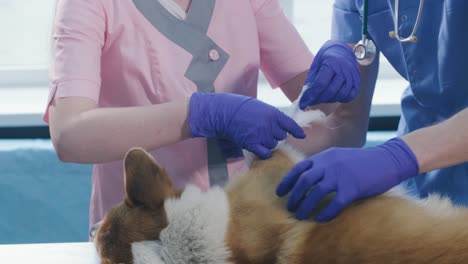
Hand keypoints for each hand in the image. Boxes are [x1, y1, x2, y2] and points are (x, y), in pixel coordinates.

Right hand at [189, 92, 305, 158]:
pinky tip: (260, 149)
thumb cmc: (241, 107)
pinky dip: (264, 153)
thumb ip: (272, 116)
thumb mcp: (260, 107)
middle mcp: (270, 125)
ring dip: (268, 143)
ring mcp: (262, 135)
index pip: (290, 124)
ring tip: (257, 136)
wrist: (225, 113)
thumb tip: (281, 126)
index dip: (296, 131)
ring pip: (273, 145)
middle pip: (281, 136)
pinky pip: (265, 153)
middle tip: (264, 131)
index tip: (301, 136)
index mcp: (273, 113)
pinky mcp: (253, 144)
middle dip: (276, 135)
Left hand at [276, 138, 418, 221]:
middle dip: (294, 196)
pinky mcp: (353, 188)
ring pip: (316, 193)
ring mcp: (341, 176)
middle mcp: (330, 164)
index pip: (299, 168)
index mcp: (325, 156)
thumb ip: (324, 164)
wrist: (388, 159)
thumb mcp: (339, 156)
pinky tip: (320, 219)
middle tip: (290, 207)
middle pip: (304, 181)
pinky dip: (325, 213)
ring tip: (300, 216)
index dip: (287, 181)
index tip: (280, 192)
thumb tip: (307, 178)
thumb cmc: (363, 161)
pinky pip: (335, 204)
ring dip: (305, 206)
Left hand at [300, 40, 360, 108]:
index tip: (303, 103)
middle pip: (331, 91)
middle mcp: (344, 69)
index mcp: (332, 63)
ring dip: (329, 100)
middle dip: (318, 99)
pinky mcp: (357, 81)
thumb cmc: (325, 59)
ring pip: (341, 94)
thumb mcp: (315, 67)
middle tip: (311, 101)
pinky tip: (333, 97)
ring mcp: (352, 75)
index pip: (321, 84)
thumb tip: (305, 100)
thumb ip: (311, 83)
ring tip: (321, 98)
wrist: (341, 50)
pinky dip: (340, 99)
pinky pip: (350, 96)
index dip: (311, 96)